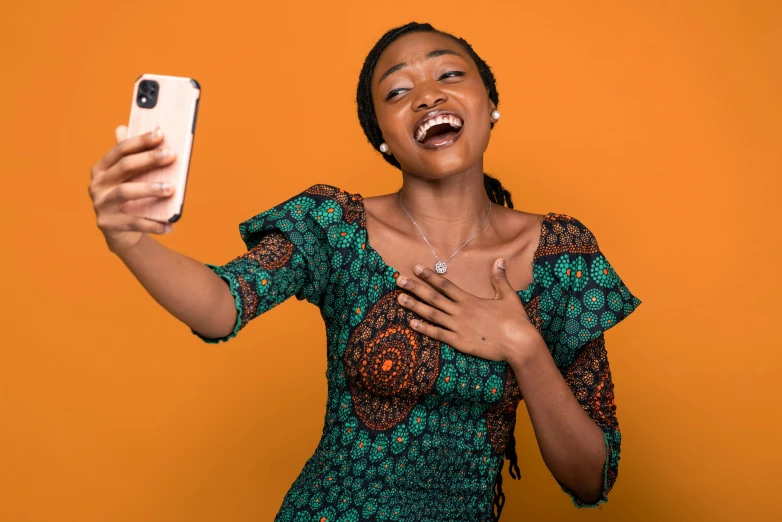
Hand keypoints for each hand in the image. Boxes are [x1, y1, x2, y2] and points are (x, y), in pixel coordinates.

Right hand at [88, 125, 177, 252]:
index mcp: (101, 169)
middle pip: (124, 167)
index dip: (140, 141)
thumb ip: (135, 159)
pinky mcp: (108, 224)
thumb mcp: (130, 180)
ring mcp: (100, 205)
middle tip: (172, 155)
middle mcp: (97, 185)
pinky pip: (134, 222)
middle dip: (149, 159)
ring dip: (150, 189)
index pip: (120, 149)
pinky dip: (154, 224)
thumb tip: (141, 129)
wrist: (120, 234)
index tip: (160, 134)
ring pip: (125, 192)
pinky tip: (170, 225)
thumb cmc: (131, 199)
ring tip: (171, 188)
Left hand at [395, 259, 543, 362]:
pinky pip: (437, 334)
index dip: (429, 276)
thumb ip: (499, 279)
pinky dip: (424, 328)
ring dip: (414, 306)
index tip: (416, 268)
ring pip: (431, 314)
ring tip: (399, 299)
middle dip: (415, 288)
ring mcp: (458, 327)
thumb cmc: (515, 320)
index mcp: (470, 300)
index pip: (445, 285)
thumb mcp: (508, 296)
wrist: (519, 344)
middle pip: (433, 297)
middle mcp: (460, 311)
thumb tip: (499, 260)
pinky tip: (411, 323)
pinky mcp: (459, 342)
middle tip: (399, 280)